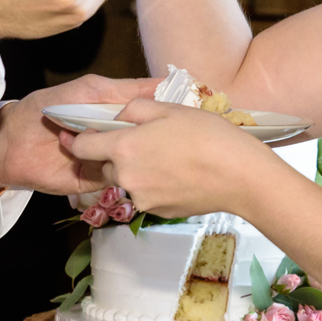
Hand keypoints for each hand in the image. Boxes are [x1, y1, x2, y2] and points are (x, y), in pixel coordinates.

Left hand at [0, 74, 160, 193]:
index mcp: (117, 115)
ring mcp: (107, 162)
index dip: (167, 115)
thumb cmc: (48, 107)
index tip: (189, 115)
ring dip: (136, 156)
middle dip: (157, 139)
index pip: (150, 115)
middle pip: (146, 141)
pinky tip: (120, 161)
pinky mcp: (96, 182)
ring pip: (134, 163)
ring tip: (142, 148)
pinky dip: (117, 171)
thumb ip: (127, 89)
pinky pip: (115, 180)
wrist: (11, 141)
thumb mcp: (91, 89)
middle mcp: (116, 139)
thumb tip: (163, 82)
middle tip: (171, 136)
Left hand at [62, 98, 269, 218]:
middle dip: (115, 153)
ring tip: (168, 156)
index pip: (82, 147)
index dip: (81, 138)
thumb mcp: (169, 108)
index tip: (88, 132)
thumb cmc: (207, 136)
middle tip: (144, 140)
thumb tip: (118, 116)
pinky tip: (179, 172)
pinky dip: (155, 184)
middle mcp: (126, 177)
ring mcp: (142, 198)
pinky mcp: (159, 212)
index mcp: (123, 148)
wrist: (240, 176)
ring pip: (127, 181)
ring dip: (137, 169)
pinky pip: (147, 194)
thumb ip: (135, 108)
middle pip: (105, 165)